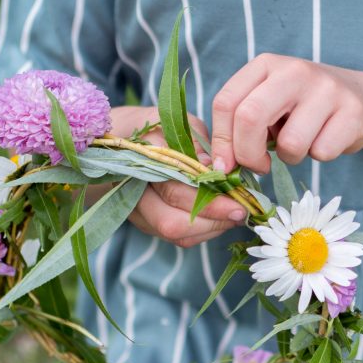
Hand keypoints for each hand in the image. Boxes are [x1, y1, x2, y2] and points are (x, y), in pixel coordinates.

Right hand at [107, 106, 247, 247]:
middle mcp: (135, 197)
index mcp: (138, 167)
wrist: (122, 142)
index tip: (238, 201)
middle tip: (241, 211)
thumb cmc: (154, 129)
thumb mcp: (174, 125)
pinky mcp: (150, 225)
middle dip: (213, 221)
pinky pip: (180, 238)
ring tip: (234, 212)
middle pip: (172, 224)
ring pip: (178, 236)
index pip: (174, 193)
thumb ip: (193, 145)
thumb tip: (213, 169)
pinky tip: (219, 215)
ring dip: (212, 228)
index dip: (209, 202)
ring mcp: (141, 215)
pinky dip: (205, 229)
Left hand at [209, 54, 362, 173]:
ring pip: (290, 143)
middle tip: (259, 166)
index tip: (226, 165)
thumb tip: (221, 166)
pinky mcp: (353, 110)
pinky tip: (326, 139)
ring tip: (301, 144)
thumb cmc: (303, 109)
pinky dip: (320, 156)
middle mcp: (294, 70)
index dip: (221, 141)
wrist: (360, 97)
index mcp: (265, 65)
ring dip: (291, 157)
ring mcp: (326, 88)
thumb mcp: (269, 106)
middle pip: (250, 117)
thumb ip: (242, 127)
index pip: (226, 102)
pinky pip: (322, 152)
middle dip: (248, 154)